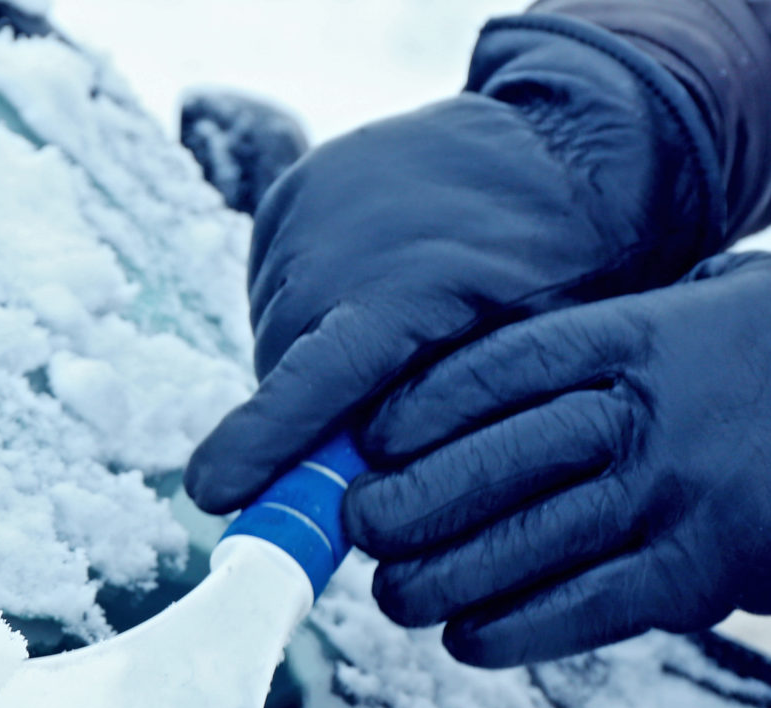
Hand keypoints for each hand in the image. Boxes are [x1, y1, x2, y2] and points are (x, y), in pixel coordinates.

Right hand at [183, 17, 721, 514]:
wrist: (556, 145)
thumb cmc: (561, 269)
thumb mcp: (523, 363)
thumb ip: (443, 429)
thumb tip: (367, 498)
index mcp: (398, 291)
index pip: (308, 385)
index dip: (258, 444)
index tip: (210, 493)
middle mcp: (331, 243)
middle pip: (283, 374)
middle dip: (312, 419)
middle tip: (370, 431)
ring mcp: (302, 209)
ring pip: (276, 335)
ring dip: (310, 365)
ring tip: (383, 349)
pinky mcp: (288, 194)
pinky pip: (275, 289)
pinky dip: (308, 316)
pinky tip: (363, 304)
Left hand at [346, 252, 770, 666]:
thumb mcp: (727, 297)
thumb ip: (629, 328)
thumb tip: (526, 363)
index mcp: (640, 334)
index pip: (490, 372)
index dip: (412, 415)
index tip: (367, 443)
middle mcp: (645, 414)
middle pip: (484, 464)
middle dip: (402, 505)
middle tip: (359, 531)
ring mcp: (674, 498)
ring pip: (519, 546)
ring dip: (439, 580)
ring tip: (394, 595)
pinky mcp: (705, 575)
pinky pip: (583, 610)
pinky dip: (514, 630)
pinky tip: (469, 639)